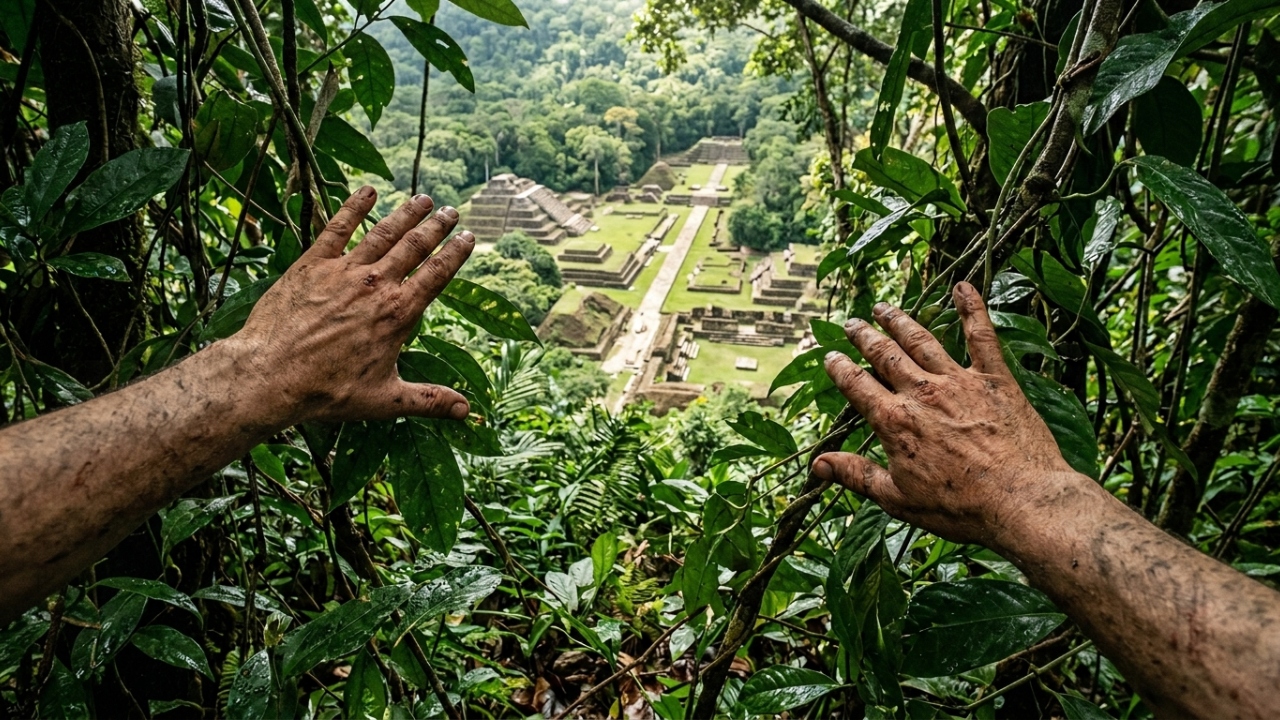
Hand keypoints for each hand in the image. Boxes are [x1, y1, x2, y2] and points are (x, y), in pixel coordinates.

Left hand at [230, 187, 474, 423]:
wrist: (271, 376)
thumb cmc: (328, 391)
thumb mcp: (385, 400)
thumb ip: (429, 400)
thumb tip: (466, 412)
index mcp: (399, 314)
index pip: (437, 275)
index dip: (456, 253)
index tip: (469, 236)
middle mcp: (376, 285)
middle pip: (414, 246)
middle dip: (436, 226)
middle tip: (450, 210)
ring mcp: (344, 271)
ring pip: (382, 233)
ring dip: (405, 214)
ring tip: (422, 199)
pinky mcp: (312, 265)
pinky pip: (337, 228)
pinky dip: (354, 207)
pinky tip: (367, 191)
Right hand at [812, 282, 1081, 546]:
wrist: (1022, 501)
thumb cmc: (960, 507)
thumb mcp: (898, 499)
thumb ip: (856, 476)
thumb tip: (817, 465)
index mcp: (895, 423)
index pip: (857, 386)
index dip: (840, 369)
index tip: (831, 357)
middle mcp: (922, 393)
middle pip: (886, 355)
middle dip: (865, 337)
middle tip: (852, 323)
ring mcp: (959, 382)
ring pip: (922, 340)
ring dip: (900, 321)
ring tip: (884, 307)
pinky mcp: (996, 379)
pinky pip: (981, 336)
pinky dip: (972, 309)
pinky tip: (964, 287)